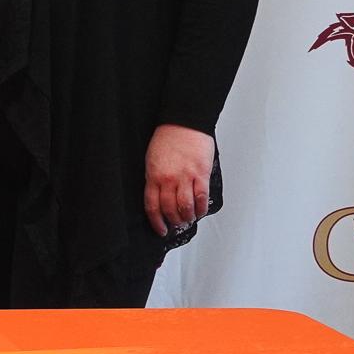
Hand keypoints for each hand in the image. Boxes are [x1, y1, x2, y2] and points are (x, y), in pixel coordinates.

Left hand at [143, 123, 214, 237]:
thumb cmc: (167, 139)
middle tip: (177, 225)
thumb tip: (159, 197)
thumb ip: (155, 179)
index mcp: (153, 176)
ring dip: (188, 217)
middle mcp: (168, 179)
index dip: (156, 222)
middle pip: (169, 209)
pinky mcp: (200, 173)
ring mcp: (185, 177)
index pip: (152, 206)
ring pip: (186, 206)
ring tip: (189, 220)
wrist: (184, 122)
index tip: (161, 230)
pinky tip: (201, 211)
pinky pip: (201, 196)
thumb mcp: (152, 160)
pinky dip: (201, 208)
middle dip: (173, 221)